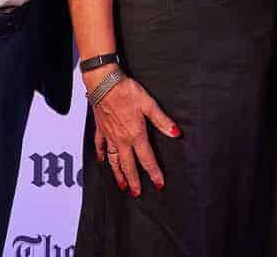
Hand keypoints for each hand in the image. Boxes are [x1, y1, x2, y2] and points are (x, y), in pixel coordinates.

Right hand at [90, 74, 180, 196]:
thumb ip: (162, 121)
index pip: (147, 159)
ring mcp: (109, 135)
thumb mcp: (149, 105)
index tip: (159, 184)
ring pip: (113, 160)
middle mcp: (121, 139)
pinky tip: (101, 160)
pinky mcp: (100, 128)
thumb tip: (176, 133)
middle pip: (128, 165)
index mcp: (135, 134)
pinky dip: (101, 154)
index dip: (154, 173)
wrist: (104, 83)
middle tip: (136, 193)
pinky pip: (100, 145)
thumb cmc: (126, 92)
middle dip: (133, 180)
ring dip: (117, 173)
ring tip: (120, 185)